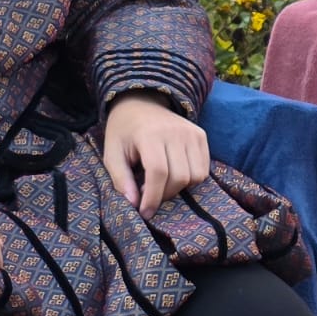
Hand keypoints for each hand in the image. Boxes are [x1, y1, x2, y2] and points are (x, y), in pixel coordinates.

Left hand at [103, 91, 209, 218]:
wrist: (140, 102)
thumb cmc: (123, 132)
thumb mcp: (112, 154)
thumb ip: (121, 179)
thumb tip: (134, 205)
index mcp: (149, 134)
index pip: (158, 172)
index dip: (152, 197)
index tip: (144, 212)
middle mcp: (175, 131)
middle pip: (179, 177)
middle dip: (164, 195)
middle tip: (148, 194)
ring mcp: (191, 132)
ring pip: (195, 176)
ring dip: (179, 188)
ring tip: (161, 183)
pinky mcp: (200, 135)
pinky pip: (204, 169)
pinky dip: (191, 179)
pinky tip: (174, 174)